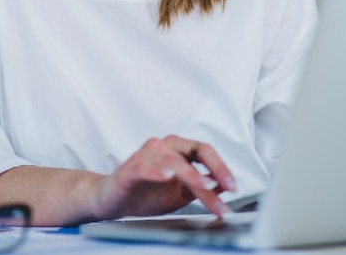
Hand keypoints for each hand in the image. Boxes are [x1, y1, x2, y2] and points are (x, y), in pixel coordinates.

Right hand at [92, 134, 236, 218]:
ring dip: (192, 175)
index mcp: (177, 149)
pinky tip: (168, 176)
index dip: (221, 167)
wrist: (112, 200)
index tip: (233, 187)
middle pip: (194, 152)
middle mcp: (164, 145)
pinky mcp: (130, 167)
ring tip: (204, 186)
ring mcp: (146, 154)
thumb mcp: (180, 193)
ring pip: (174, 161)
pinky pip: (145, 165)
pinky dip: (157, 170)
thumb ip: (200, 187)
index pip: (205, 152)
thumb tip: (225, 186)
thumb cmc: (145, 193)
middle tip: (225, 190)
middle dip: (213, 171)